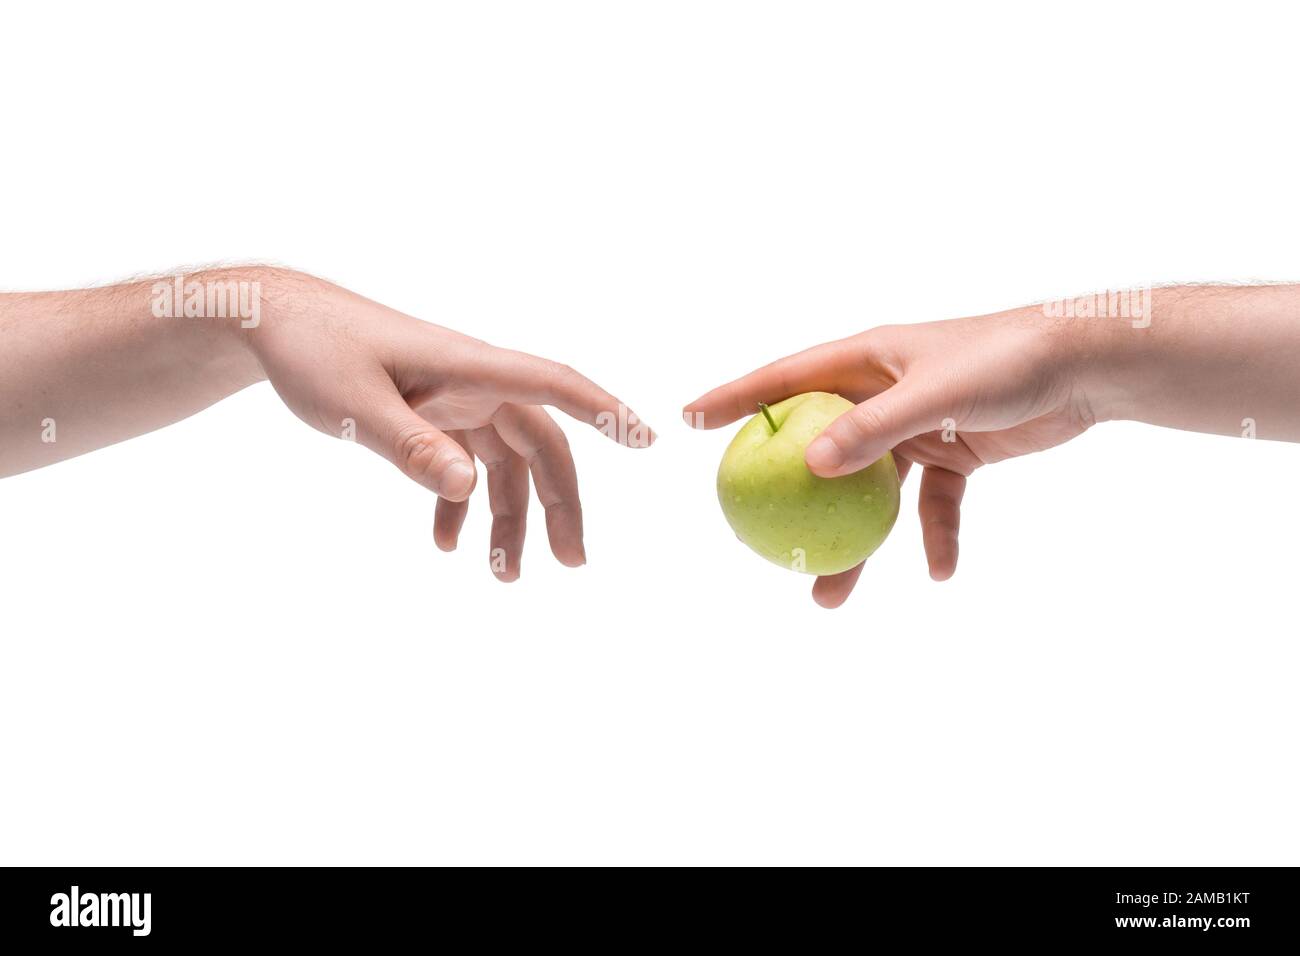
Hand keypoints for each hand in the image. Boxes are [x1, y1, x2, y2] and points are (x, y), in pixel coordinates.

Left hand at [250, 272, 653, 578]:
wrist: (274, 323)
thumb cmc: (315, 350)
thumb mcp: (356, 405)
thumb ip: (412, 447)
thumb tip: (469, 490)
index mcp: (469, 367)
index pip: (553, 385)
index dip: (604, 412)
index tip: (648, 440)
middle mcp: (475, 382)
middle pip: (539, 444)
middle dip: (558, 504)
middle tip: (571, 563)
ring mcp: (456, 399)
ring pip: (505, 464)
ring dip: (510, 518)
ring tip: (506, 577)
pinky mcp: (432, 414)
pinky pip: (465, 465)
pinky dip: (461, 506)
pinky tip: (447, 544)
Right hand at [684, 308, 1093, 605]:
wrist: (1087, 365)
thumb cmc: (1008, 359)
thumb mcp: (935, 394)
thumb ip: (873, 428)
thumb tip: (809, 465)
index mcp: (867, 360)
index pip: (786, 379)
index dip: (735, 400)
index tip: (689, 420)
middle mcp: (882, 392)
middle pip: (818, 448)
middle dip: (787, 493)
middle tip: (755, 535)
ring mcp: (916, 426)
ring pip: (869, 491)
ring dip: (855, 541)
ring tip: (830, 592)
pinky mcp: (954, 453)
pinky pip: (930, 505)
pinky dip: (933, 536)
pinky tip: (940, 572)